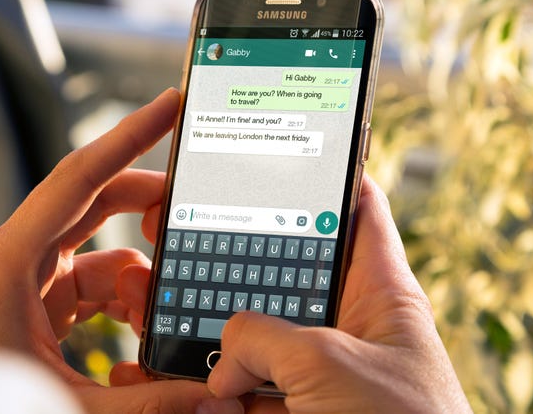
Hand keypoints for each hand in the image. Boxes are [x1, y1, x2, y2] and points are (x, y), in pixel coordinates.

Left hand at [0, 89, 241, 413]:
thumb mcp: (65, 403)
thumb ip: (143, 400)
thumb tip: (210, 399)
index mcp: (10, 261)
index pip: (78, 179)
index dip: (127, 138)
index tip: (167, 105)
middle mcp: (17, 256)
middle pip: (96, 202)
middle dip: (147, 205)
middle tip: (192, 211)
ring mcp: (27, 276)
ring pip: (102, 250)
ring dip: (140, 277)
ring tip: (160, 318)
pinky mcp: (37, 299)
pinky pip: (93, 280)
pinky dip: (123, 299)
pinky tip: (140, 329)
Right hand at [116, 176, 470, 412]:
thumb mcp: (332, 365)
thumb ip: (263, 338)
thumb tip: (219, 367)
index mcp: (378, 293)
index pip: (356, 208)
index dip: (322, 170)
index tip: (274, 145)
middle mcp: (343, 327)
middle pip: (281, 269)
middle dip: (229, 253)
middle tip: (179, 224)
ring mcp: (312, 372)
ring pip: (249, 333)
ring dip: (204, 324)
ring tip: (154, 294)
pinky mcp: (286, 411)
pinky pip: (237, 385)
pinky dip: (201, 382)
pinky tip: (163, 364)